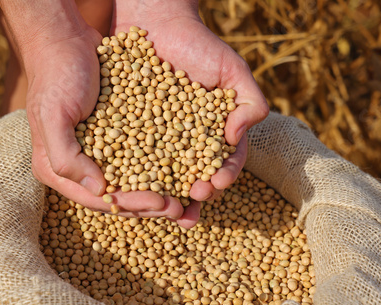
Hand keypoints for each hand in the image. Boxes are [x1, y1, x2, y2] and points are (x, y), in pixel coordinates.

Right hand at [20, 25, 183, 217]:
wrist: (67, 41)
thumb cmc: (57, 76)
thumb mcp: (53, 116)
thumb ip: (67, 158)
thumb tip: (100, 191)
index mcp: (59, 169)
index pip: (99, 199)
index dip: (132, 205)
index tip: (163, 203)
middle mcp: (79, 166)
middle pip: (119, 196)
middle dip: (151, 205)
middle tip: (183, 209)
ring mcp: (99, 152)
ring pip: (133, 180)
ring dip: (160, 190)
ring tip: (188, 197)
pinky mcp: (116, 136)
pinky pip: (140, 156)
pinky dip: (159, 166)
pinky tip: (183, 169)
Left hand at [113, 0, 268, 226]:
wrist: (155, 22)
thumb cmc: (199, 44)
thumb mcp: (232, 70)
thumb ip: (250, 102)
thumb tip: (238, 135)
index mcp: (215, 132)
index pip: (225, 162)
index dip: (223, 175)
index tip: (215, 182)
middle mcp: (188, 141)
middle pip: (194, 176)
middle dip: (195, 194)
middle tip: (190, 201)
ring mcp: (159, 139)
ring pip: (164, 174)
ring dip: (166, 195)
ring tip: (164, 207)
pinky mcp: (131, 132)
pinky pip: (133, 156)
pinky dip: (134, 174)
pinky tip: (131, 188)